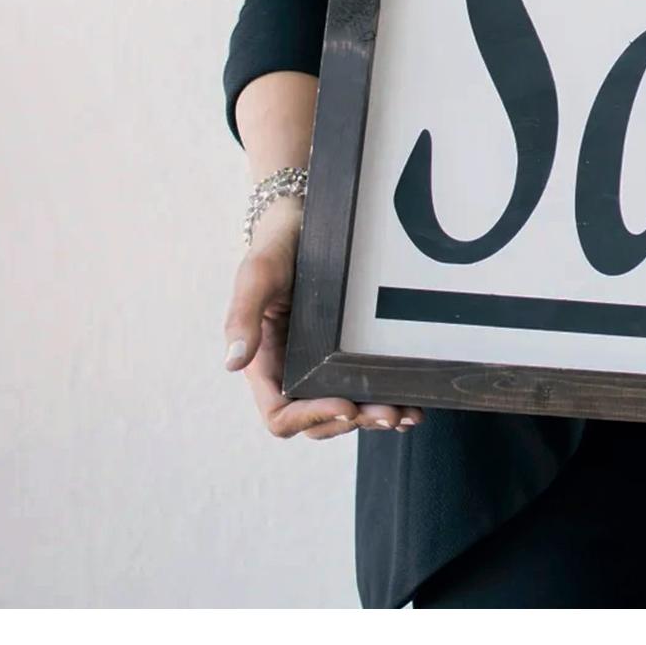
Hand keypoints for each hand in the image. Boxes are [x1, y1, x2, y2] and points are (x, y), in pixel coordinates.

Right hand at [223, 204, 420, 440]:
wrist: (303, 222)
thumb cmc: (274, 248)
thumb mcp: (257, 276)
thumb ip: (243, 317)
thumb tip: (232, 365)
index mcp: (265, 364)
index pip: (281, 414)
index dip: (311, 417)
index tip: (345, 405)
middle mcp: (292, 374)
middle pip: (319, 422)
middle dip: (353, 421)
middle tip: (390, 413)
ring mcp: (320, 368)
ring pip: (345, 414)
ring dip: (374, 419)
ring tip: (406, 414)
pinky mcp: (346, 357)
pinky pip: (363, 392)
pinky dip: (386, 403)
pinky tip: (412, 407)